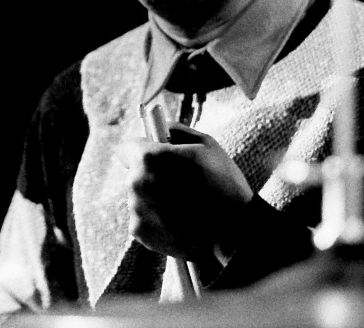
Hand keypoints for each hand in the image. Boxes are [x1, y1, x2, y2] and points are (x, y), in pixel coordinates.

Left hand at [115, 124, 253, 261]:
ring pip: (140, 197)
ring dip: (155, 198)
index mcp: (148, 158)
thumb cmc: (223, 182)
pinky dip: (158, 219)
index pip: (127, 148)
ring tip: (185, 204)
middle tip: (179, 182)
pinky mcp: (141, 233)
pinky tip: (181, 220)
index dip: (144, 149)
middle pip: (135, 173)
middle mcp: (136, 184)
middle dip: (152, 175)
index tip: (156, 154)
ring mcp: (137, 211)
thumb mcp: (205, 144)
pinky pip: (144, 218)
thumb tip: (160, 129)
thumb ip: (175, 131)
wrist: (236, 231)